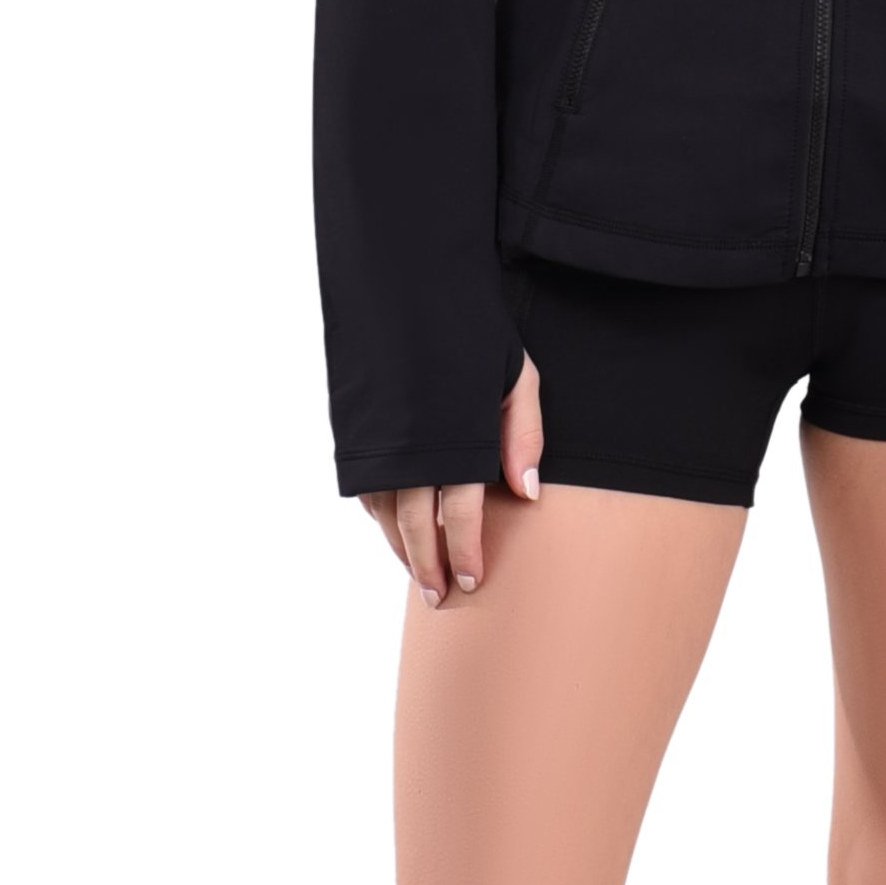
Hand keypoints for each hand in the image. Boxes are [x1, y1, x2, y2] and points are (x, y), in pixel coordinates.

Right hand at [357, 355, 545, 605]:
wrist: (406, 287)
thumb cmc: (470, 330)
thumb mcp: (514, 374)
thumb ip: (522, 434)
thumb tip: (528, 492)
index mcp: (452, 437)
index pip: (458, 513)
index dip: (464, 551)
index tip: (471, 581)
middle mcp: (409, 446)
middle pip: (415, 523)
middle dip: (428, 564)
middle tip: (439, 597)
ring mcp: (378, 440)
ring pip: (384, 511)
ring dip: (400, 548)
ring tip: (416, 576)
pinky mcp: (357, 433)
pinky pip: (366, 488)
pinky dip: (379, 516)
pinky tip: (392, 531)